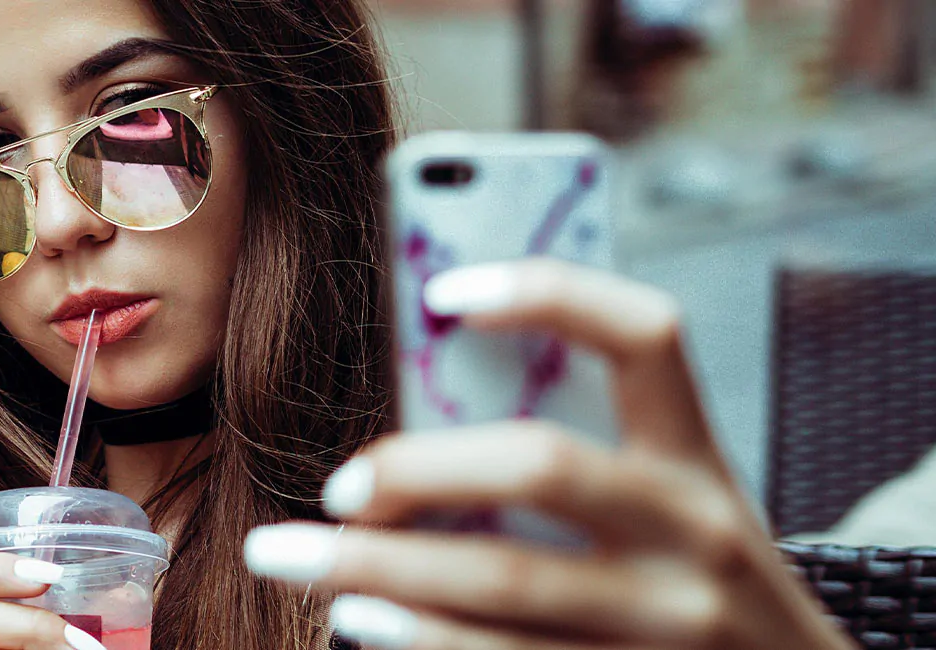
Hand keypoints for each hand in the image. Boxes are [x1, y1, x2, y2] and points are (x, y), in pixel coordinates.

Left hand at [245, 260, 853, 649]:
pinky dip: (422, 642)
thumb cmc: (689, 589)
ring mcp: (668, 625)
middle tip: (333, 487)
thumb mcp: (669, 511)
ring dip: (380, 569)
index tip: (443, 290)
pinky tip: (362, 625)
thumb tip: (413, 414)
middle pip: (540, 465)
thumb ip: (578, 460)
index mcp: (698, 462)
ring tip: (294, 557)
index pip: (645, 336)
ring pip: (506, 582)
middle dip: (413, 468)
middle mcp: (696, 534)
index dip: (549, 293)